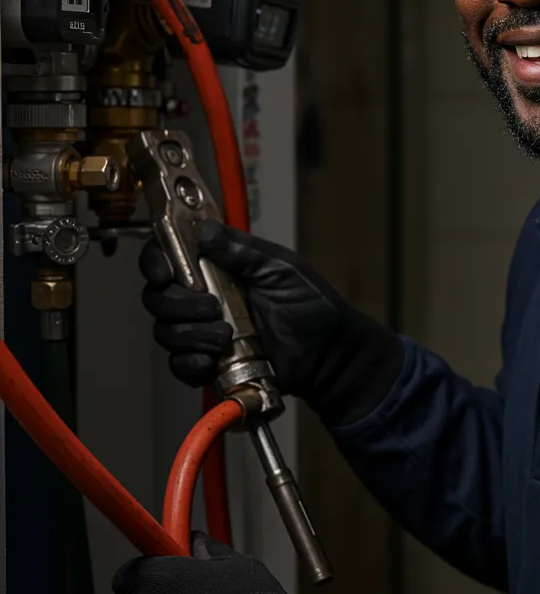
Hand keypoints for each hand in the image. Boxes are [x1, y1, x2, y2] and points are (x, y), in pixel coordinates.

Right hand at [140, 220, 404, 425]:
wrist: (328, 354)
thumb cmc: (311, 305)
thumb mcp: (281, 269)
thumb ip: (242, 252)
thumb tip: (204, 230)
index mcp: (219, 267)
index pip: (171, 256)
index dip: (156, 261)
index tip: (164, 272)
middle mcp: (205, 297)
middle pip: (159, 297)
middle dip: (179, 304)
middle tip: (213, 309)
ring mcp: (205, 331)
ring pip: (166, 331)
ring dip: (190, 334)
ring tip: (226, 336)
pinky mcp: (209, 362)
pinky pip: (179, 364)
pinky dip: (190, 363)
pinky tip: (212, 360)